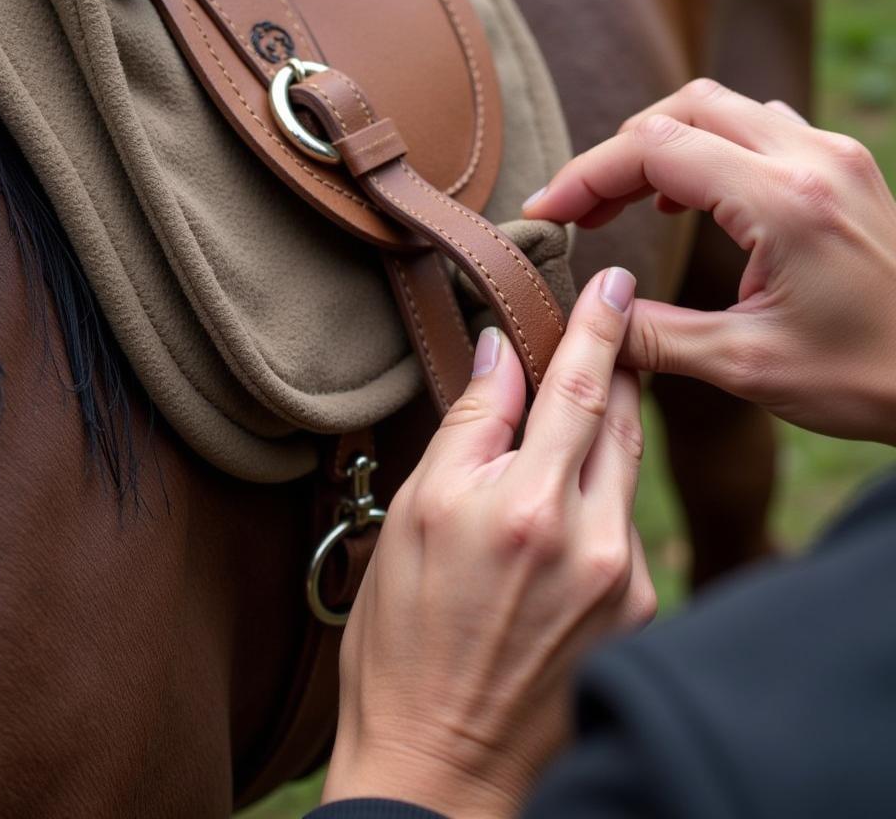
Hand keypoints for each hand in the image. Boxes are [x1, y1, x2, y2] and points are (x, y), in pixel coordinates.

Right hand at [321, 269, 654, 818]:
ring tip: (576, 405)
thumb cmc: (405, 637)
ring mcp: (623, 577)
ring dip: (606, 427)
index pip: (576, 388)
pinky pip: (626, 520)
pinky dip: (601, 490)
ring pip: (625, 467)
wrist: (443, 758)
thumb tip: (501, 356)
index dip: (598, 328)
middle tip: (603, 326)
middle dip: (612, 368)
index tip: (616, 282)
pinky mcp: (637, 607)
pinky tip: (565, 499)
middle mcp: (591, 537)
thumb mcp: (414, 515)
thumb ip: (468, 427)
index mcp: (527, 505)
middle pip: (619, 420)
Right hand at [525, 79, 895, 445]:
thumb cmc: (870, 377)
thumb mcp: (748, 365)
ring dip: (659, 144)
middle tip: (581, 210)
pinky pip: (757, 127)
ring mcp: (832, 156)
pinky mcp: (842, 169)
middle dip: (616, 153)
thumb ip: (656, 336)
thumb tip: (592, 323)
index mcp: (784, 202)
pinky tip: (686, 196)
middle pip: (682, 108)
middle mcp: (811, 158)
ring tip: (622, 201)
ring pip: (720, 107)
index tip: (546, 212)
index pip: (655, 148)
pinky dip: (704, 148)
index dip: (585, 174)